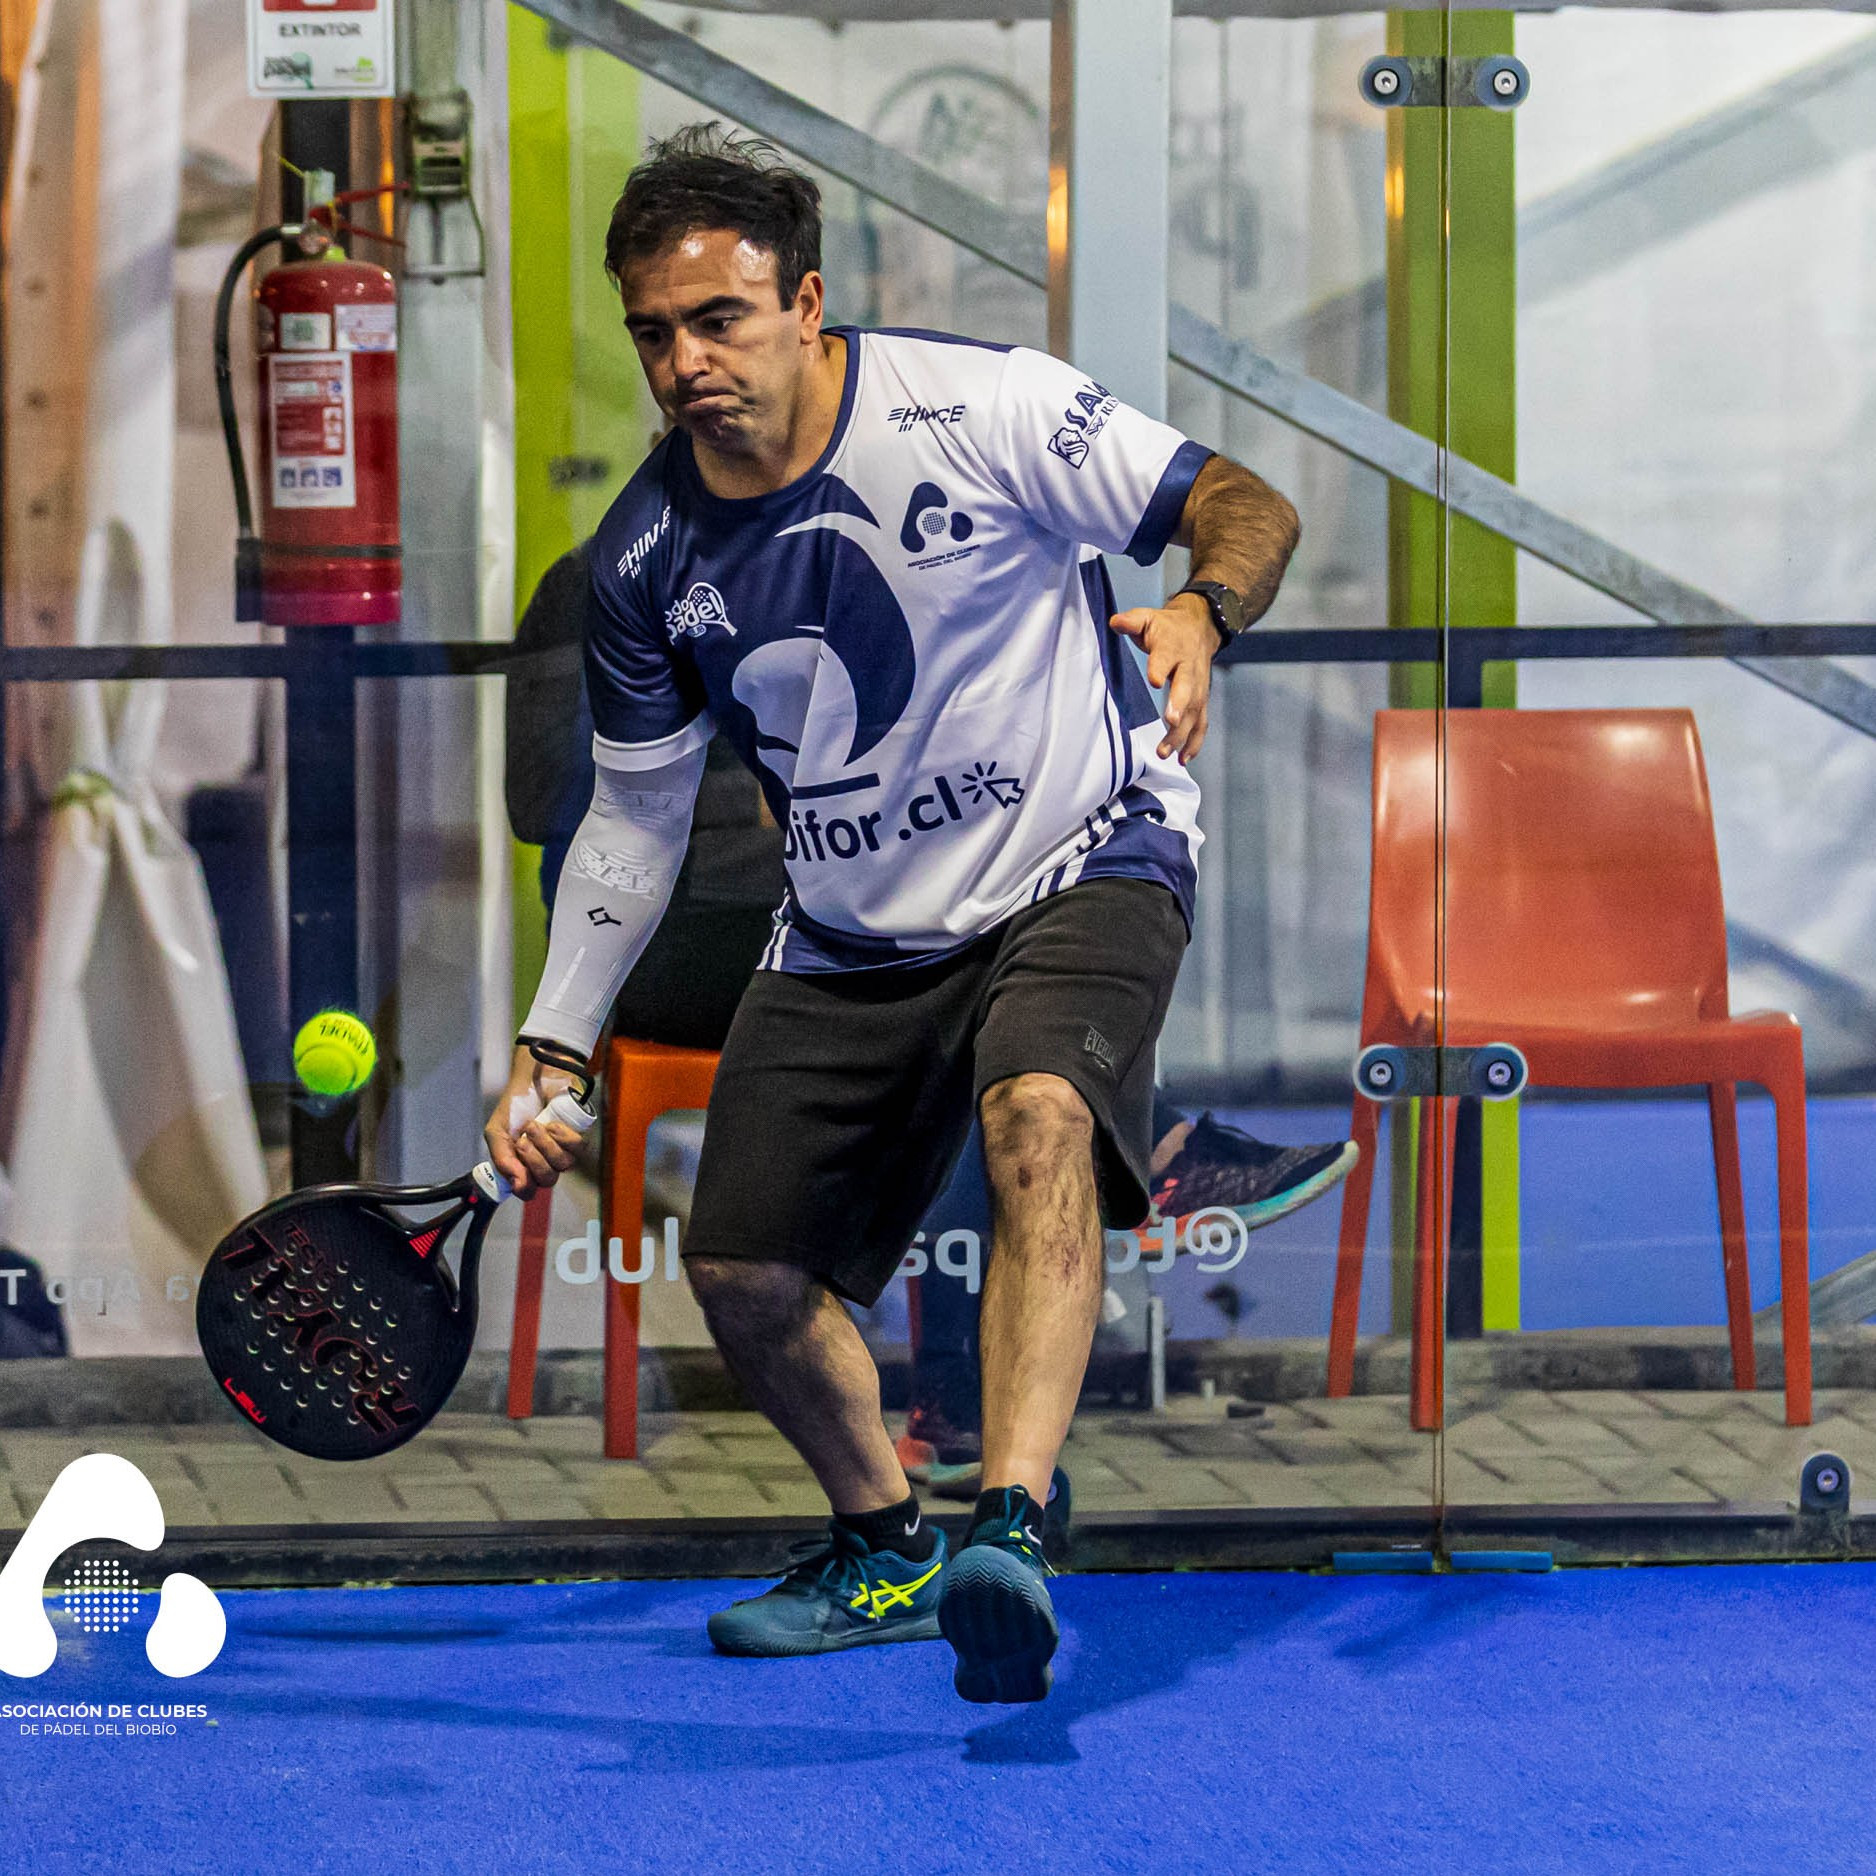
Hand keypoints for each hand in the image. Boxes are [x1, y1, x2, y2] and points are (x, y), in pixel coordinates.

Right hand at [484, 1043, 585, 1197]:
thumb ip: (502, 1160)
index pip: (528, 1191)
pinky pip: (577, 1149)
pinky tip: (553, 1123)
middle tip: (524, 1138)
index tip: (518, 1173)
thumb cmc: (515, 1106)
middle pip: (547, 1180)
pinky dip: (563, 1135)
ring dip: (546, 1143)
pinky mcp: (578, 1137)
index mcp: (522, 1165)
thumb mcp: (496, 1133)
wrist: (533, 1079)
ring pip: (563, 1164)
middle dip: (534, 1159)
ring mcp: (562, 1150)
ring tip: (535, 1124)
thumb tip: (517, 1185)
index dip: (525, 1186)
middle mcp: (544, 1162)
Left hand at [1107, 591, 1217, 764]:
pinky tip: (1183, 759)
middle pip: (1187, 689)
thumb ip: (1131, 621)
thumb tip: (1115, 622)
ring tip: (1165, 753)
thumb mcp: (1148, 618)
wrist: (1200, 628)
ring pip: (1194, 712)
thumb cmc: (1168, 628)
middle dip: (1179, 706)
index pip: (1166, 659)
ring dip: (1181, 734)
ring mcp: (1198, 687)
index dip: (1161, 668)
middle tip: (1170, 721)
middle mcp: (1189, 669)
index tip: (1154, 680)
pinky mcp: (1201, 700)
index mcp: (1173, 648)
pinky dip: (1194, 742)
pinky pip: (1201, 723)